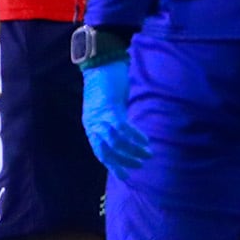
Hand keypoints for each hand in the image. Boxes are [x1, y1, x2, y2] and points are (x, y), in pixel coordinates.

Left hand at [81, 54, 144, 175]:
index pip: (100, 152)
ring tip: (148, 153)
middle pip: (105, 152)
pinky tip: (145, 140)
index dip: (113, 166)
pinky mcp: (109, 108)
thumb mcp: (109, 107)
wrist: (102, 62)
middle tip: (141, 164)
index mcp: (91, 125)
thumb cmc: (108, 84)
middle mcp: (92, 124)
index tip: (126, 177)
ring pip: (115, 143)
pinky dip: (135, 137)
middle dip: (124, 161)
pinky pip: (122, 129)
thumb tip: (129, 138)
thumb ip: (114, 122)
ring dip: (133, 151)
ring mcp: (100, 117)